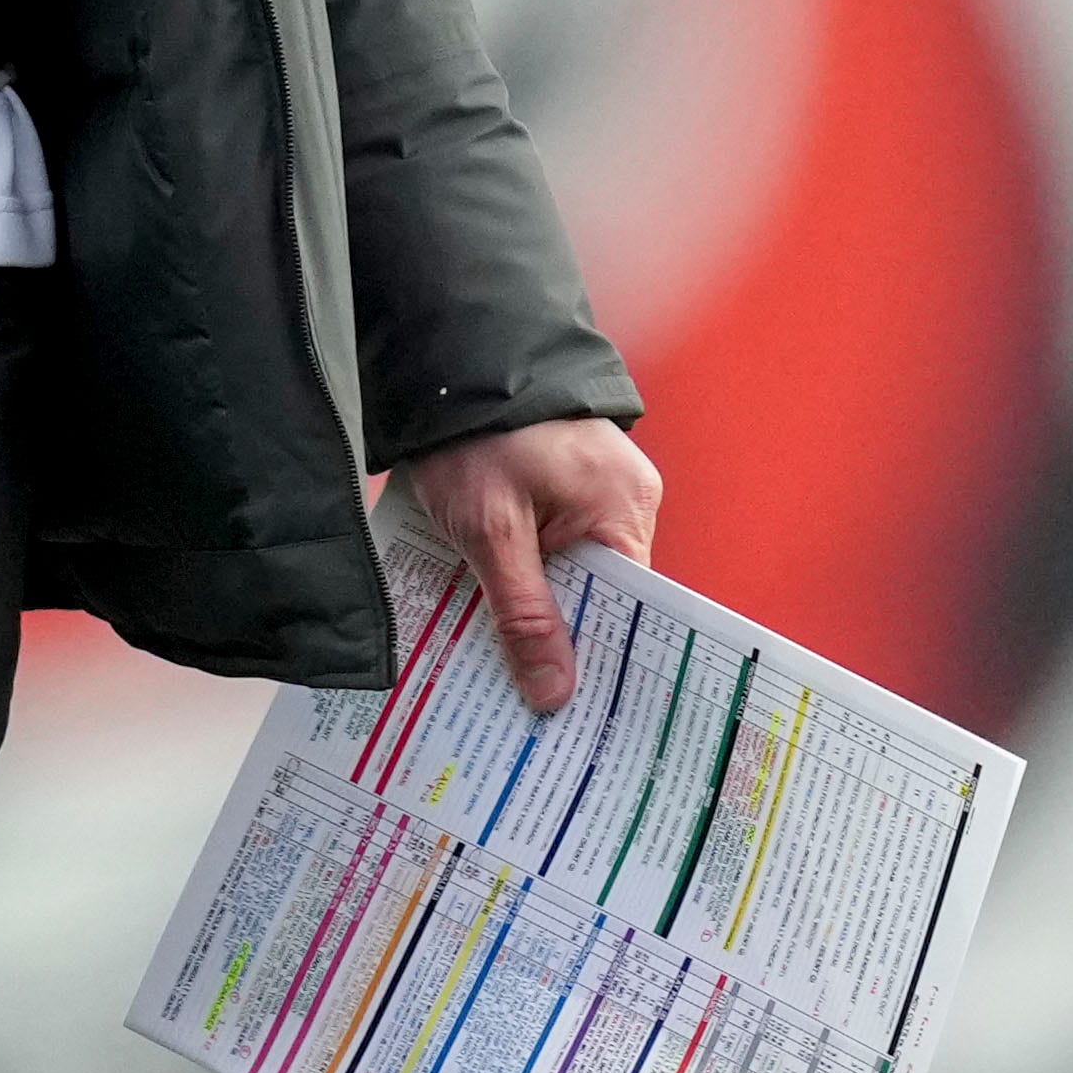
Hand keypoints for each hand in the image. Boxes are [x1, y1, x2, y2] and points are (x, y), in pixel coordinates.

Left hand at [396, 416, 664, 714]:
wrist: (444, 354)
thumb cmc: (476, 434)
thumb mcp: (491, 530)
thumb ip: (525, 614)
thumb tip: (556, 696)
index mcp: (625, 508)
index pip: (628, 610)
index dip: (596, 663)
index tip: (567, 718)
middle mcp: (623, 500)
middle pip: (599, 597)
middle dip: (558, 645)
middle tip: (523, 709)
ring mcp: (594, 490)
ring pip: (570, 577)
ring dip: (533, 611)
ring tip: (498, 672)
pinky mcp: (562, 484)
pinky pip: (552, 549)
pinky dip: (522, 577)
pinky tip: (487, 611)